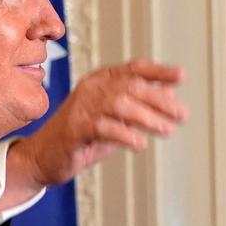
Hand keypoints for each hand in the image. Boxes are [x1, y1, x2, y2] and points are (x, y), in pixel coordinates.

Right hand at [2, 59, 187, 207]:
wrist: (43, 157)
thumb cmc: (82, 137)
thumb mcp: (115, 120)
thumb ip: (139, 108)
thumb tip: (170, 98)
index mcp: (101, 82)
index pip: (133, 69)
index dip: (158, 71)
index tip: (181, 76)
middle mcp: (91, 89)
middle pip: (131, 85)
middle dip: (160, 100)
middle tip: (181, 115)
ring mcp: (81, 108)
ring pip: (120, 104)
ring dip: (148, 117)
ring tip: (167, 130)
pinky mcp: (74, 130)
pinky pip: (103, 127)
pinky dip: (125, 134)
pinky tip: (140, 143)